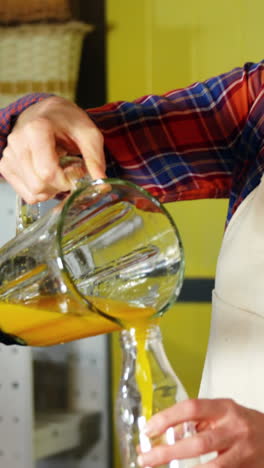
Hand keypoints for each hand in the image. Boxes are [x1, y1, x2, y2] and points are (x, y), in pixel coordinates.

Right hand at [0, 96, 105, 202]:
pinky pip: (25, 193)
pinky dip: (40, 191)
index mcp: (36, 129)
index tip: (77, 172)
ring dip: (51, 190)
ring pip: (32, 192)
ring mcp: (9, 154)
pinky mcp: (6, 165)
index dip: (66, 181)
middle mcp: (18, 142)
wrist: (46, 112)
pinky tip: (47, 176)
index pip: (47, 172)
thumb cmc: (68, 121)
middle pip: (39, 185)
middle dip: (59, 186)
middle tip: (69, 172)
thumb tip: (102, 183)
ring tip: (59, 171)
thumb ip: (95, 159)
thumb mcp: (89, 134)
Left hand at [137, 398, 263, 466]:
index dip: (167, 418)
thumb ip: (198, 420)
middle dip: (168, 452)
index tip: (149, 428)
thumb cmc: (243, 423)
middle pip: (198, 442)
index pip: (192, 408)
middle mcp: (234, 428)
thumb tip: (166, 431)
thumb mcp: (222, 413)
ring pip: (211, 466)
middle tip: (147, 457)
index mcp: (224, 408)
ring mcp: (242, 451)